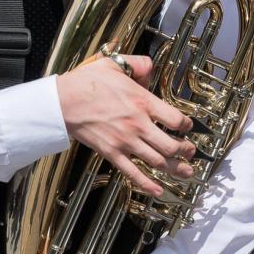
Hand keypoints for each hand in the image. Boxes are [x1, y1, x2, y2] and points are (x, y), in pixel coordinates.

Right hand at [56, 52, 194, 196]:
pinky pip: (133, 173)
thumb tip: (150, 67)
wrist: (63, 102)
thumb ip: (138, 64)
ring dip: (175, 169)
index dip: (186, 125)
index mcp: (142, 101)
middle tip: (191, 152)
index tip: (187, 127)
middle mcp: (138, 124)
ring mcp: (125, 141)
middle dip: (185, 151)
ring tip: (185, 172)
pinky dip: (148, 185)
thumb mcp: (114, 63)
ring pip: (157, 161)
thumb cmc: (86, 82)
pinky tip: (158, 190)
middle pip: (171, 145)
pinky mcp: (112, 153)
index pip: (176, 119)